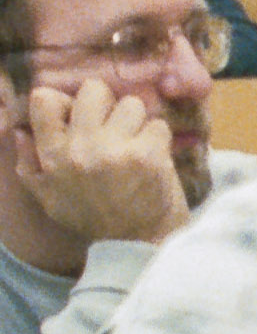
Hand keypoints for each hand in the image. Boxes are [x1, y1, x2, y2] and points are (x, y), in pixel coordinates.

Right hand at [14, 78, 190, 248]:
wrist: (137, 244)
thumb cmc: (92, 218)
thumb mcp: (48, 196)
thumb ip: (29, 162)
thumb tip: (21, 130)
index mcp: (51, 155)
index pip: (44, 98)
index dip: (67, 100)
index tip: (79, 116)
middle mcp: (79, 148)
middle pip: (94, 90)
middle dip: (107, 104)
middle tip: (114, 127)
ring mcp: (114, 150)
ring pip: (131, 104)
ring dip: (137, 122)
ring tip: (134, 145)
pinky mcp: (146, 156)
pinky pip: (157, 125)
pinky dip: (159, 139)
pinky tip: (152, 158)